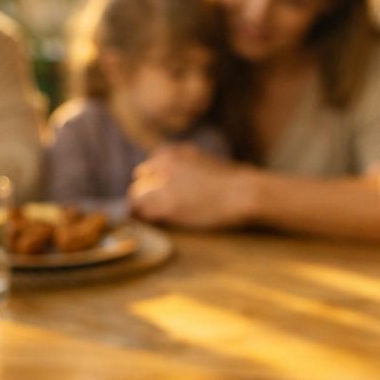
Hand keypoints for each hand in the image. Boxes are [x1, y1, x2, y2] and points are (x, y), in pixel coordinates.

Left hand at [128, 145, 255, 229]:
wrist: (243, 192)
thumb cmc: (230, 180)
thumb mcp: (201, 160)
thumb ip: (182, 164)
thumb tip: (171, 177)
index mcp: (169, 153)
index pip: (146, 169)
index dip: (150, 184)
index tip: (156, 195)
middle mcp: (161, 165)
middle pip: (139, 184)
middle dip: (144, 196)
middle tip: (149, 211)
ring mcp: (162, 186)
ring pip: (136, 200)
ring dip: (142, 210)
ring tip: (149, 221)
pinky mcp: (167, 207)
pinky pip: (144, 215)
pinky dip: (146, 221)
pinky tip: (154, 226)